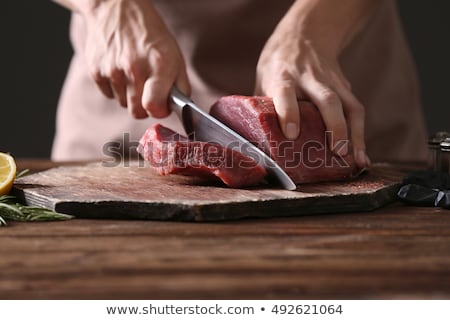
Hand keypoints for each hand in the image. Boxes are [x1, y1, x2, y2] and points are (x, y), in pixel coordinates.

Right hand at [82, 0, 189, 117]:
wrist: (116, 8)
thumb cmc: (150, 35)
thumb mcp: (175, 55)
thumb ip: (180, 85)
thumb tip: (180, 108)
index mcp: (159, 65)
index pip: (154, 107)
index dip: (159, 110)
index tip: (161, 105)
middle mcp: (134, 68)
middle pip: (137, 112)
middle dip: (144, 107)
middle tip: (148, 92)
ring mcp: (113, 70)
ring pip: (123, 104)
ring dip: (129, 95)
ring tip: (133, 74)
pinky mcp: (96, 71)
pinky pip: (108, 94)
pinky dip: (115, 88)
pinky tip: (120, 70)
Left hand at [255, 0, 375, 168]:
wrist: (305, 35)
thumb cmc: (278, 67)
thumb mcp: (263, 81)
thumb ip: (262, 109)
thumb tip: (256, 144)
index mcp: (283, 77)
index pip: (286, 94)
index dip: (288, 113)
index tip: (291, 134)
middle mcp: (309, 78)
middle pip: (327, 99)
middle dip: (334, 125)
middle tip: (337, 151)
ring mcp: (331, 81)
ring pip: (347, 105)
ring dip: (354, 134)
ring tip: (355, 160)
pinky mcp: (345, 87)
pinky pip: (355, 110)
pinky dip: (360, 134)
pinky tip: (360, 156)